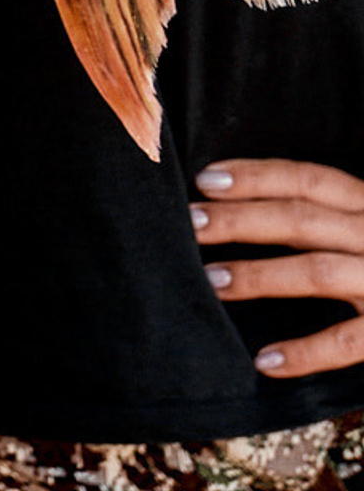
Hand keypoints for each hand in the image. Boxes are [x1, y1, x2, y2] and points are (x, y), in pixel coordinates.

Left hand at [194, 157, 363, 376]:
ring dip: (261, 276)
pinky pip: (353, 342)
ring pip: (319, 271)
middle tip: (190, 224)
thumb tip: (248, 208)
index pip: (310, 179)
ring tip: (211, 281)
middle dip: (241, 220)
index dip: (256, 175)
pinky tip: (266, 361)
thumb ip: (329, 218)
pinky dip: (308, 351)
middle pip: (303, 219)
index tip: (203, 179)